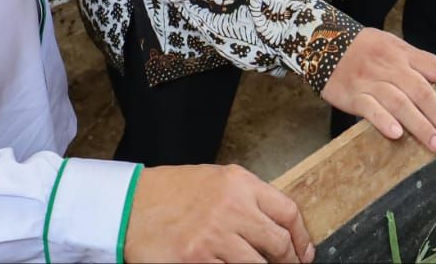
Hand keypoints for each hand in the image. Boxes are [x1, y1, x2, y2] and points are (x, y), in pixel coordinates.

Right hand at [124, 164, 313, 262]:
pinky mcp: (196, 260)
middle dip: (289, 261)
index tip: (304, 252)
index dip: (301, 238)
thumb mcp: (216, 180)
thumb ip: (246, 197)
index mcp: (240, 184)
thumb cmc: (171, 192)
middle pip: (278, 243)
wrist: (131, 204)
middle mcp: (231, 208)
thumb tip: (275, 223)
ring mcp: (214, 236)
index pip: (287, 212)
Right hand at [321, 27, 435, 152]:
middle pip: (421, 90)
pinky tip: (396, 135)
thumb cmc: (365, 49)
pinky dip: (383, 120)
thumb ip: (414, 63)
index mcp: (404, 53)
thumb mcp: (392, 46)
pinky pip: (370, 108)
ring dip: (420, 124)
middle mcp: (391, 65)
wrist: (323, 42)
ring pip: (400, 102)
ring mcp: (371, 80)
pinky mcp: (352, 94)